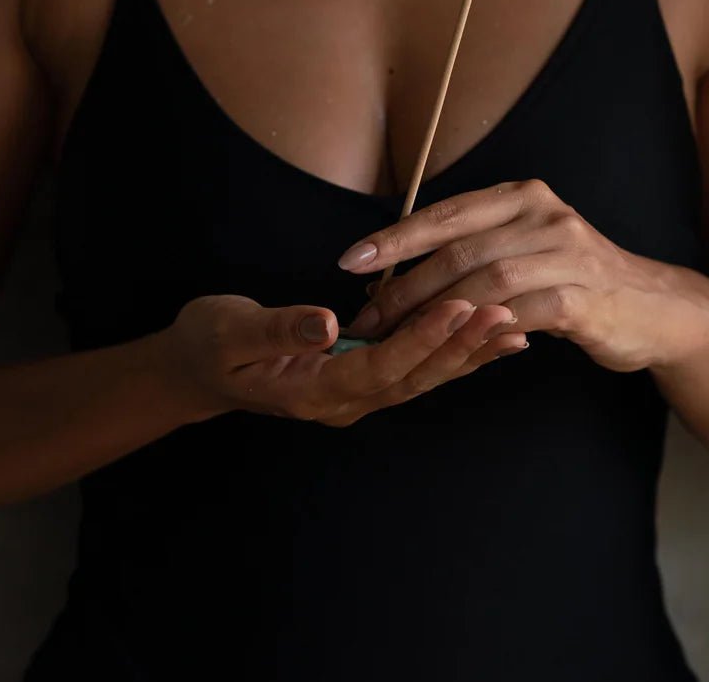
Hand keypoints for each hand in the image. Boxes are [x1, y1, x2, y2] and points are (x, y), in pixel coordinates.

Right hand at [162, 292, 526, 427]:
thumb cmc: (209, 345)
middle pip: (413, 378)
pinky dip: (453, 353)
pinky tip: (487, 337)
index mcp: (312, 390)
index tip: (459, 307)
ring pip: (422, 377)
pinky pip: (415, 369)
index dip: (421, 339)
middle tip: (507, 314)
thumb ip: (278, 330)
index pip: (379, 367)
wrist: (195, 371)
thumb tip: (327, 323)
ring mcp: (354, 395)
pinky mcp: (361, 378)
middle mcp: (342, 401)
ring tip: (513, 326)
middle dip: (461, 347)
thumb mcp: (229, 332)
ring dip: (467, 352)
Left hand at [338, 178, 708, 373]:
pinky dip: (481, 329)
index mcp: (521, 196)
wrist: (653, 308)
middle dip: (404, 285)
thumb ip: (476, 246)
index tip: (351, 260)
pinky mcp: (583, 297)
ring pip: (483, 282)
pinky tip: (453, 346)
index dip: (396, 236)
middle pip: (459, 250)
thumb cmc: (573, 278)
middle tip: (365, 316)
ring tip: (397, 338)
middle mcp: (544, 215)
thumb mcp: (526, 245)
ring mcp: (567, 253)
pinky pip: (520, 313)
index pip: (446, 211)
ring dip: (433, 314)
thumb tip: (397, 267)